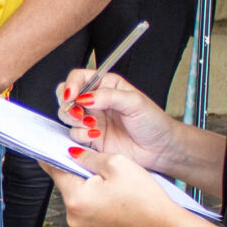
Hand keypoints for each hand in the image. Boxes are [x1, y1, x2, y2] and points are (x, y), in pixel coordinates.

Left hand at [45, 148, 195, 226]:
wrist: (164, 226)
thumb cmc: (144, 197)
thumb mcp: (115, 163)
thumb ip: (88, 156)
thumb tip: (73, 153)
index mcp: (75, 199)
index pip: (54, 169)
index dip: (54, 154)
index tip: (50, 144)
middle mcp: (73, 217)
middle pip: (67, 183)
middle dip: (80, 170)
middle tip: (100, 163)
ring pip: (79, 196)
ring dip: (89, 185)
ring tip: (113, 181)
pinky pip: (89, 208)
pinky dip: (97, 199)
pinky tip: (115, 194)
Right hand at [55, 70, 183, 174]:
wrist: (159, 149)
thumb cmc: (153, 122)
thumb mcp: (134, 102)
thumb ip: (108, 96)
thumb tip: (85, 97)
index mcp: (106, 85)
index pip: (79, 78)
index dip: (71, 84)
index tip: (72, 95)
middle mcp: (96, 101)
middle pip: (66, 96)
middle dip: (67, 103)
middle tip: (77, 112)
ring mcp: (91, 119)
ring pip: (66, 116)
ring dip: (75, 120)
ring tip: (93, 124)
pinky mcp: (90, 138)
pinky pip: (74, 134)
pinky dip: (80, 135)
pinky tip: (95, 135)